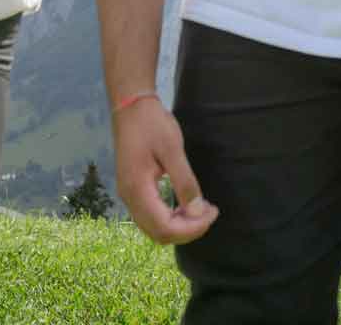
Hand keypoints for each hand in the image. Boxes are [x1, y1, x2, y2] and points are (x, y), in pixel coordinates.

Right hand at [112, 98, 217, 244]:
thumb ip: (185, 182)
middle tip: (210, 213)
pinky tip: (185, 206)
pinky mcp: (132, 189)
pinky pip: (150, 217)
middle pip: (158, 233)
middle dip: (187, 230)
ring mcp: (128, 195)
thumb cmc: (151, 123)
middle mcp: (128, 198)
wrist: (130, 105)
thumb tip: (198, 211)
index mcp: (137, 189)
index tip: (212, 213)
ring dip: (179, 226)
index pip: (164, 227)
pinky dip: (169, 219)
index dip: (191, 228)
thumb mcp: (172, 149)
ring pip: (153, 228)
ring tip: (201, 210)